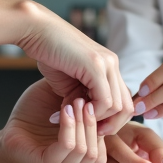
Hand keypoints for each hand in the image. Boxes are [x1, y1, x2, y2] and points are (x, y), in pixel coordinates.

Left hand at [0, 80, 106, 162]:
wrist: (11, 129)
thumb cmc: (38, 115)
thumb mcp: (66, 102)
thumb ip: (85, 101)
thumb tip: (105, 93)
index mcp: (86, 153)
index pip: (106, 144)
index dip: (105, 120)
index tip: (96, 97)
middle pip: (97, 148)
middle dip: (92, 121)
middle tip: (85, 99)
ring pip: (85, 150)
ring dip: (81, 124)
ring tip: (74, 102)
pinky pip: (68, 147)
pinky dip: (68, 126)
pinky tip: (65, 111)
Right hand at [14, 5, 132, 134]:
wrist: (35, 30)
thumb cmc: (47, 54)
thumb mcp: (69, 82)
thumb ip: (82, 98)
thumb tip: (87, 120)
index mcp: (109, 67)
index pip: (123, 102)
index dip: (109, 121)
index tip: (88, 128)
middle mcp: (112, 64)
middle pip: (127, 106)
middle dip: (109, 126)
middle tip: (86, 132)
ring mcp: (107, 63)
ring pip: (118, 106)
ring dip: (95, 120)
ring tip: (73, 119)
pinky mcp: (96, 65)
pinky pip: (104, 101)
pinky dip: (90, 113)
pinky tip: (69, 110)